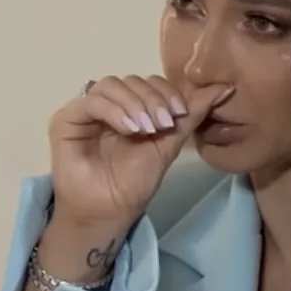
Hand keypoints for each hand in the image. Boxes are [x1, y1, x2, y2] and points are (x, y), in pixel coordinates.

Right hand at [47, 69, 230, 232]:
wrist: (110, 210)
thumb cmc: (134, 182)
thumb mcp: (169, 144)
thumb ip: (191, 116)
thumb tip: (225, 88)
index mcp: (129, 107)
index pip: (147, 83)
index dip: (165, 92)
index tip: (178, 114)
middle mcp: (106, 105)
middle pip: (130, 81)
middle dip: (152, 99)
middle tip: (164, 125)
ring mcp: (85, 110)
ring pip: (111, 86)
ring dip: (135, 104)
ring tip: (147, 130)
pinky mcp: (66, 119)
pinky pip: (91, 101)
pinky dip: (114, 111)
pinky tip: (130, 130)